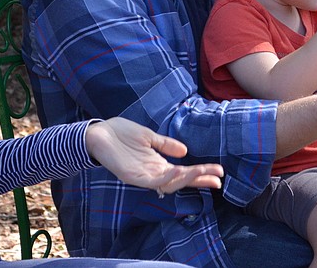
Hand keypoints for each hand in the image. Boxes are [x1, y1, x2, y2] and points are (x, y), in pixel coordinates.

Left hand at [85, 117, 223, 194]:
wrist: (96, 133)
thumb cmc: (120, 134)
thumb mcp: (148, 136)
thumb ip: (165, 145)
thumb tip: (185, 152)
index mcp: (158, 163)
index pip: (184, 171)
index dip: (201, 172)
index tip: (219, 172)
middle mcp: (153, 172)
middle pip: (181, 180)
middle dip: (200, 179)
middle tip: (218, 179)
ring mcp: (143, 176)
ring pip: (170, 183)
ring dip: (187, 179)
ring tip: (203, 174)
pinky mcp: (131, 176)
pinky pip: (152, 181)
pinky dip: (167, 178)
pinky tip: (178, 171)